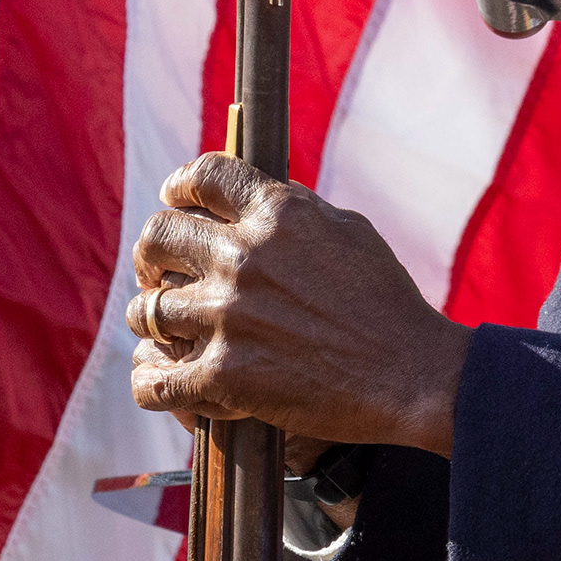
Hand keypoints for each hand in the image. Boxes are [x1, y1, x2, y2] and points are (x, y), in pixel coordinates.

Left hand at [126, 154, 468, 452]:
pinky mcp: (224, 375)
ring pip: (147, 309)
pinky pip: (157, 380)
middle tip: (158, 272)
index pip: (202, 177)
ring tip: (166, 330)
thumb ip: (293, 210)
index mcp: (276, 214)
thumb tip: (254, 198)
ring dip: (151, 319)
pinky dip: (152, 383)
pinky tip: (157, 383)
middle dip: (151, 255)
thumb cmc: (388, 304)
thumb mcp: (348, 231)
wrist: (413, 376)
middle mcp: (244, 257)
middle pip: (158, 237)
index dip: (179, 186)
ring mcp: (229, 317)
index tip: (175, 200)